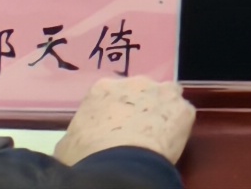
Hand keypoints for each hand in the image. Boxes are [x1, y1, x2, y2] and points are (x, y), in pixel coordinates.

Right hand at [57, 77, 194, 165]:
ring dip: (161, 110)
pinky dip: (177, 126)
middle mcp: (135, 83)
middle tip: (133, 131)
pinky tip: (169, 141)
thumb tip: (82, 138)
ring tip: (155, 134)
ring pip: (165, 96)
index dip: (111, 112)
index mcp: (102, 89)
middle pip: (139, 92)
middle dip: (137, 108)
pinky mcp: (183, 109)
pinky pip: (182, 115)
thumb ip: (79, 132)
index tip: (110, 127)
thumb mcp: (67, 144)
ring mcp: (162, 93)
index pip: (108, 95)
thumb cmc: (86, 157)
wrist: (118, 166)